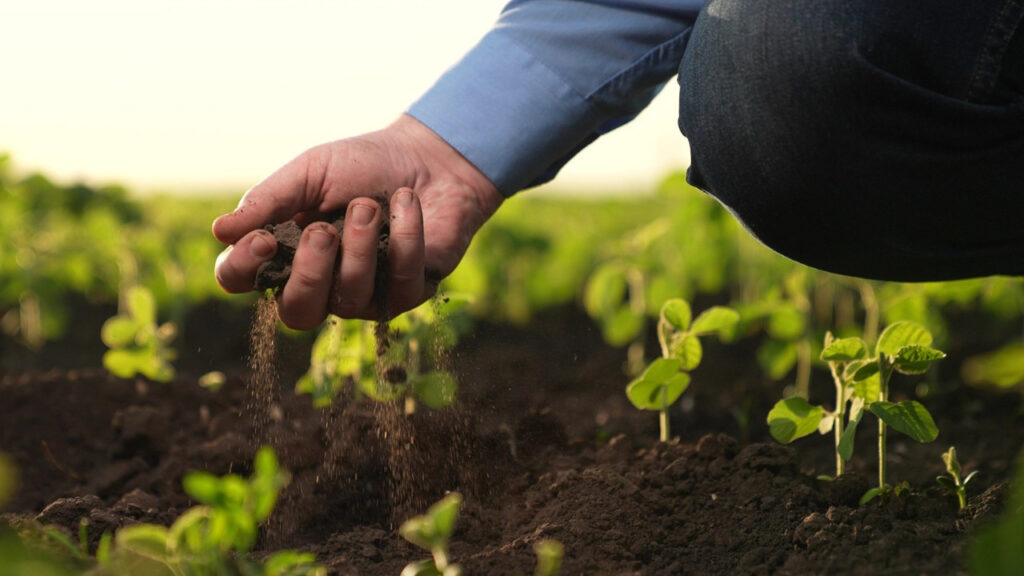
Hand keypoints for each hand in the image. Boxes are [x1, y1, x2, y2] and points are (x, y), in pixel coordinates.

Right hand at [212, 114, 502, 328]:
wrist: (428, 157)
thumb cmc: (362, 165)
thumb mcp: (310, 172)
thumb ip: (268, 199)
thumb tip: (221, 230)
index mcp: (281, 252)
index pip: (239, 280)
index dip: (242, 269)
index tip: (261, 240)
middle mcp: (318, 284)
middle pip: (296, 313)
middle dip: (309, 273)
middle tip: (323, 230)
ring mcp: (364, 296)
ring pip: (350, 299)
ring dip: (359, 247)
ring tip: (369, 204)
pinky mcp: (408, 294)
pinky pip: (399, 284)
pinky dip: (403, 237)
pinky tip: (406, 203)